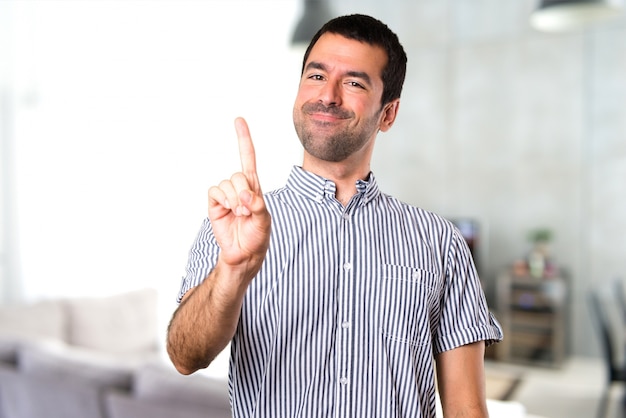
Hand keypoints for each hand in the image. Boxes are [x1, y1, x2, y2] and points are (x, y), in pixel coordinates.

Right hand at [208, 118, 270, 278]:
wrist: (243, 254)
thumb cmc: (257, 237)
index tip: (238, 120)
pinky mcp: (215, 204)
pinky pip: (214, 191)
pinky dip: (223, 200)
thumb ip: (257, 206)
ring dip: (234, 199)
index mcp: (254, 187)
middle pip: (238, 174)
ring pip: (227, 183)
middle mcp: (240, 188)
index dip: (243, 139)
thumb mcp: (264, 220)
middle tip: (247, 209)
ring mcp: (226, 196)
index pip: (248, 158)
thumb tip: (245, 195)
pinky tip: (229, 210)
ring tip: (239, 214)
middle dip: (244, 191)